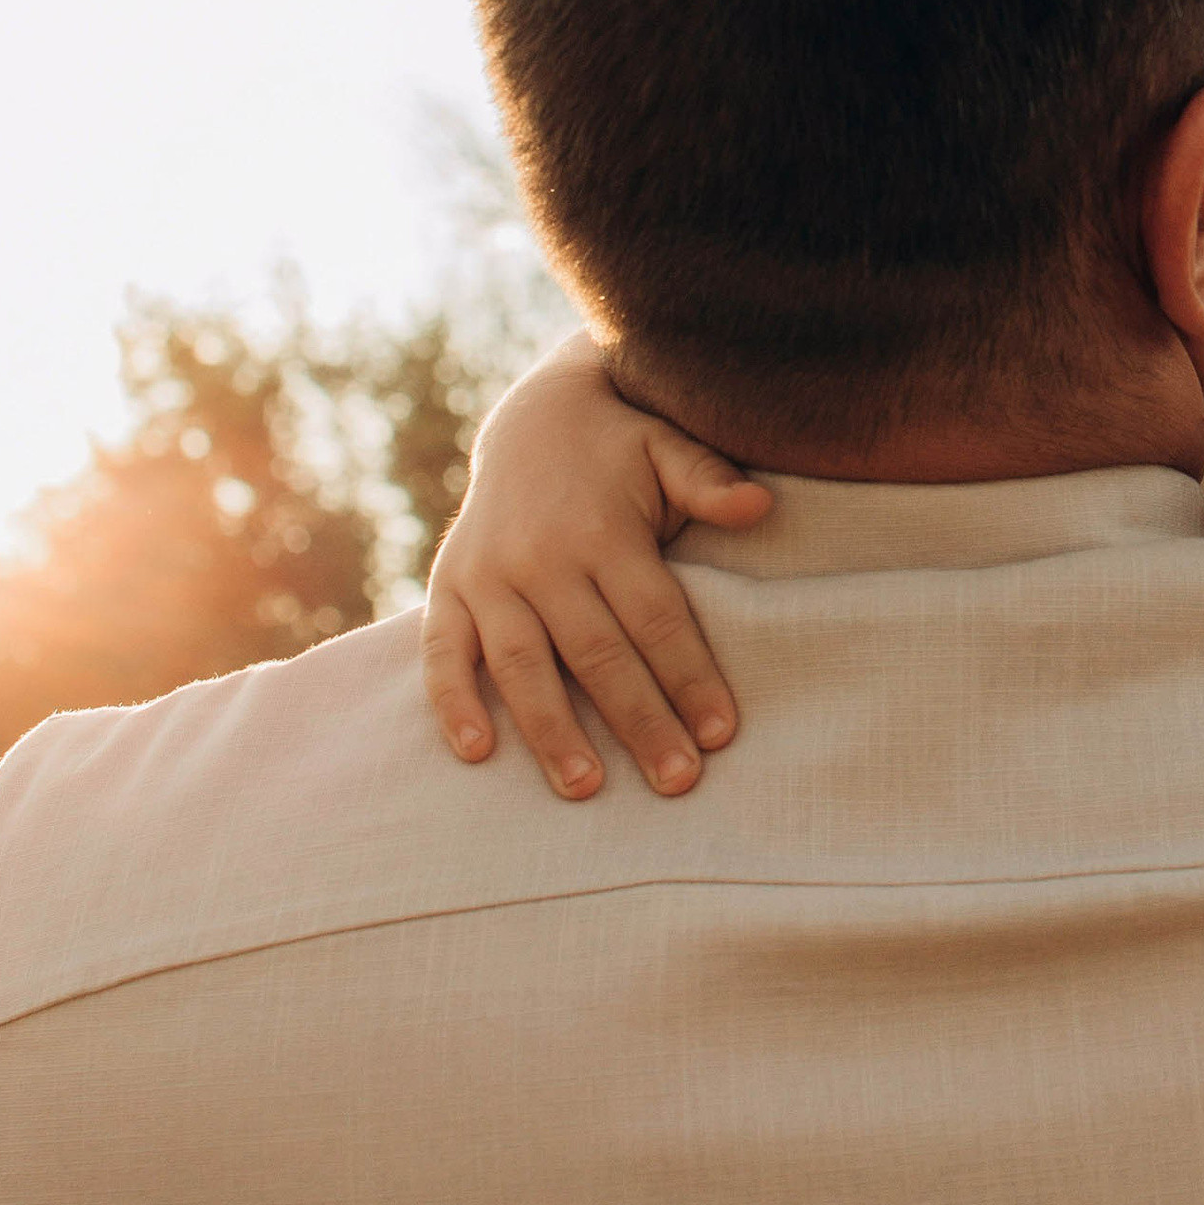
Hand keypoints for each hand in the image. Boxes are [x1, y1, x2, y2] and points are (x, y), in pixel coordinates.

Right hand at [421, 332, 772, 800]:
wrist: (533, 416)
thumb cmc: (622, 447)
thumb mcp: (667, 446)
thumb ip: (707, 480)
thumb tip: (760, 505)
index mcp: (603, 530)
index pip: (655, 618)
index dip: (689, 676)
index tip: (722, 733)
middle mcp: (541, 557)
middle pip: (597, 654)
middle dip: (639, 721)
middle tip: (677, 780)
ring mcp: (488, 575)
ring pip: (521, 665)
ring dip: (552, 731)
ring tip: (586, 788)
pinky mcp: (447, 587)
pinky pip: (443, 652)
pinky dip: (453, 701)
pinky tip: (478, 752)